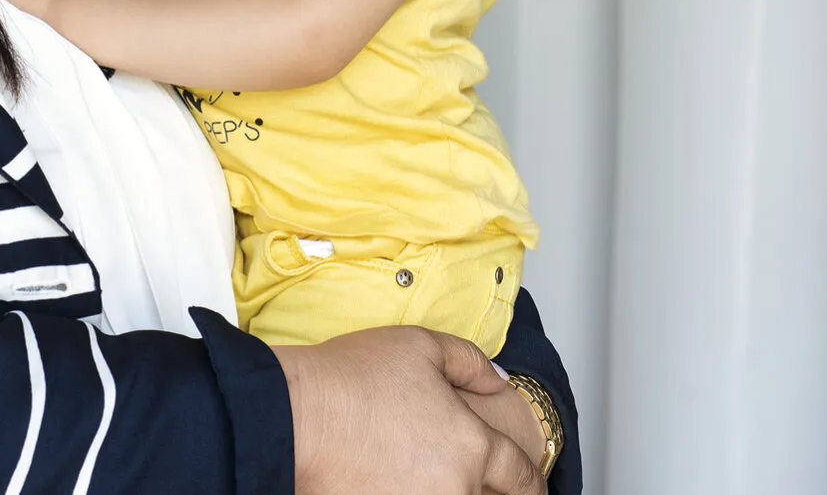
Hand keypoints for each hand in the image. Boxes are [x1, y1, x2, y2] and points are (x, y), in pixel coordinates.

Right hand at [274, 326, 542, 494]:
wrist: (294, 416)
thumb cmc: (350, 379)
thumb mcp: (420, 346)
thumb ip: (471, 363)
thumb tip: (498, 383)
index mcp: (472, 446)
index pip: (522, 478)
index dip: (533, 486)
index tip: (531, 488)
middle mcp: (455, 489)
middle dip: (480, 485)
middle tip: (454, 465)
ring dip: (445, 489)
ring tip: (412, 467)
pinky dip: (409, 492)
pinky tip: (388, 479)